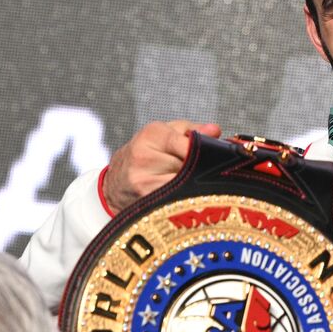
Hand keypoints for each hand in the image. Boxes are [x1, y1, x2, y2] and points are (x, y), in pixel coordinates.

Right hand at [102, 120, 221, 211]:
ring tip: (188, 184)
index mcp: (151, 135)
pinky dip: (184, 198)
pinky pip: (177, 199)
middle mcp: (144, 156)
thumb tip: (215, 131)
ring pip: (185, 185)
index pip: (189, 145)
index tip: (211, 159)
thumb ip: (193, 129)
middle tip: (201, 173)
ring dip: (192, 186)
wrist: (117, 183)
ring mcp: (142, 181)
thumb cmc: (147, 154)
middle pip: (189, 167)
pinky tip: (181, 196)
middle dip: (199, 170)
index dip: (204, 154)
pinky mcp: (145, 201)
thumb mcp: (167, 134)